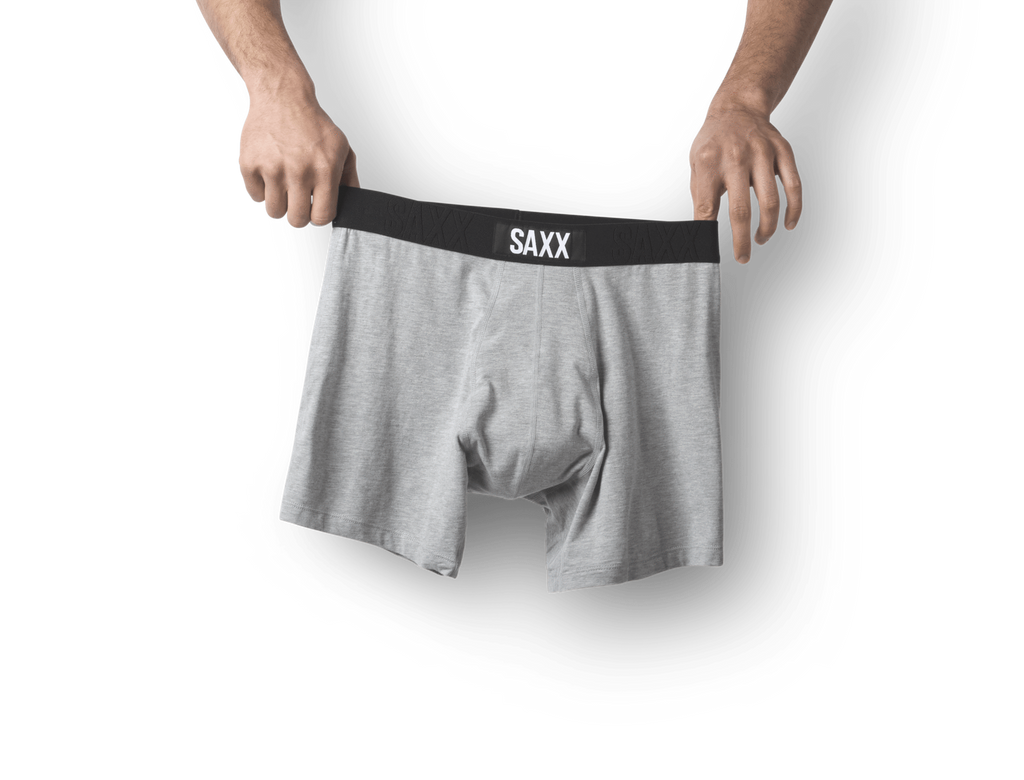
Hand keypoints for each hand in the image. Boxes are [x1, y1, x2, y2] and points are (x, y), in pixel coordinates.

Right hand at [237, 95, 359, 228]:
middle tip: (298, 201)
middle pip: (297, 220)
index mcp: (324, 170)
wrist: (282, 96)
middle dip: (299, 215)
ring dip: (279, 205)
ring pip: (274, 212)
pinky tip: (269, 175)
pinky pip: (255, 197)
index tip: (316, 209)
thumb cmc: (314, 125)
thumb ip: (349, 180)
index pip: (321, 217)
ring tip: (284, 188)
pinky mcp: (249, 164)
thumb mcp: (342, 148)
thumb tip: (351, 207)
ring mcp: (272, 168)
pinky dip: (262, 191)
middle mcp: (298, 171)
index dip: (319, 217)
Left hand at [689, 105, 801, 263]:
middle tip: (742, 258)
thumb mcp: (697, 165)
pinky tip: (788, 224)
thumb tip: (701, 232)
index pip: (706, 209)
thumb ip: (700, 196)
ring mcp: (762, 153)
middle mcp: (736, 158)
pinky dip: (794, 209)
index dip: (708, 234)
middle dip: (741, 240)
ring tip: (761, 239)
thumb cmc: (713, 145)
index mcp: (708, 163)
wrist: (737, 108)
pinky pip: (794, 186)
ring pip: (770, 202)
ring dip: (767, 228)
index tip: (710, 253)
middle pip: (741, 210)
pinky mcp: (783, 151)